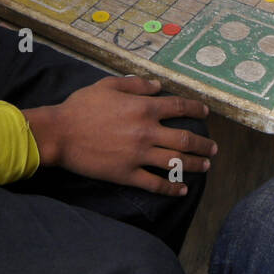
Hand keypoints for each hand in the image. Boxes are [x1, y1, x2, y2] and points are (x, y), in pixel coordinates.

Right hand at [22, 76, 216, 195]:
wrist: (60, 133)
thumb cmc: (81, 106)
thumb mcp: (109, 85)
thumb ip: (136, 84)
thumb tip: (158, 86)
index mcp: (144, 108)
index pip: (179, 107)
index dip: (196, 109)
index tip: (206, 113)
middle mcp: (146, 132)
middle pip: (185, 139)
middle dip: (204, 144)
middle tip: (214, 148)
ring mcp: (138, 155)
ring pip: (176, 162)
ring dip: (195, 165)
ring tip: (206, 166)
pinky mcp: (127, 174)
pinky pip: (155, 184)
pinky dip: (171, 188)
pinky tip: (182, 189)